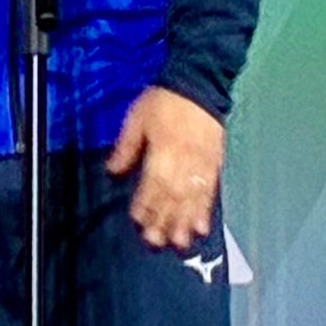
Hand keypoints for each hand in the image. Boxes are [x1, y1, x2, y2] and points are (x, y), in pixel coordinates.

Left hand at [106, 85, 225, 250]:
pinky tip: (202, 227)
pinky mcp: (214, 163)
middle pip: (172, 196)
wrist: (198, 82)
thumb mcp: (137, 118)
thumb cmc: (163, 101)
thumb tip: (112, 172)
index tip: (137, 222)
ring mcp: (200, 164)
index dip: (145, 204)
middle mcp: (182, 161)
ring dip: (184, 222)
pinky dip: (206, 210)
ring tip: (178, 243)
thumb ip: (126, 147)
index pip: (152, 184)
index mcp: (162, 150)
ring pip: (191, 198)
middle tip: (155, 242)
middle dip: (163, 220)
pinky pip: (210, 191)